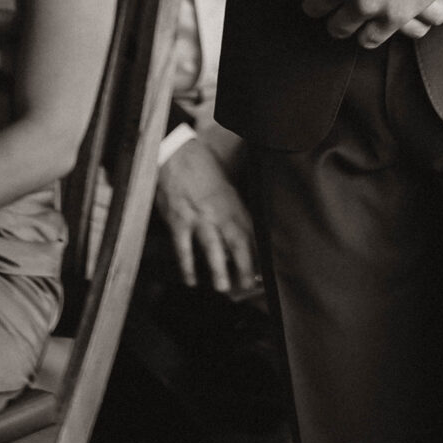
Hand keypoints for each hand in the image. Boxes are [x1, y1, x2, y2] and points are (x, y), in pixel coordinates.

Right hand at [156, 136, 259, 296]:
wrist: (177, 154)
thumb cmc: (203, 170)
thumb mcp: (225, 187)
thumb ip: (233, 211)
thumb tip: (240, 240)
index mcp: (233, 203)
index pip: (251, 231)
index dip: (258, 252)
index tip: (265, 271)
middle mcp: (219, 211)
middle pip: (236, 241)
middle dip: (244, 264)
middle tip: (249, 286)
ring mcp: (198, 217)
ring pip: (212, 247)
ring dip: (218, 269)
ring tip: (223, 288)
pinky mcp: (178, 221)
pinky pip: (184, 248)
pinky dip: (187, 266)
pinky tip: (191, 280)